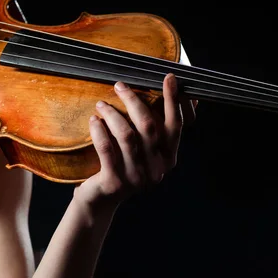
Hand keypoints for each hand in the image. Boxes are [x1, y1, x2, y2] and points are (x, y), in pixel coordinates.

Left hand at [72, 73, 192, 208]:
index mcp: (168, 158)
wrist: (100, 201)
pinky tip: (93, 121)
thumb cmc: (124, 166)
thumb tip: (184, 96)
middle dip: (133, 100)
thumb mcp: (145, 150)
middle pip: (148, 126)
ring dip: (113, 113)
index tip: (168, 77)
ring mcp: (136, 177)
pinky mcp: (114, 182)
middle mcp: (156, 169)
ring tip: (101, 104)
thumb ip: (158, 128)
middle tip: (119, 85)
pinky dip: (99, 130)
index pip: (175, 125)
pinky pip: (106, 148)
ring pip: (127, 135)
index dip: (173, 100)